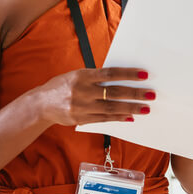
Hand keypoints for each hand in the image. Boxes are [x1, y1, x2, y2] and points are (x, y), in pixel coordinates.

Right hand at [30, 67, 155, 127]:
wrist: (40, 104)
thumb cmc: (63, 85)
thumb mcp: (77, 75)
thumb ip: (96, 77)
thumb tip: (122, 78)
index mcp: (82, 76)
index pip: (110, 74)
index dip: (128, 74)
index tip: (144, 75)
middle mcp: (82, 91)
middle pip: (114, 93)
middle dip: (134, 94)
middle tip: (151, 94)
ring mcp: (81, 107)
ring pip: (111, 108)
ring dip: (130, 108)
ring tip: (146, 108)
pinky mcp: (81, 119)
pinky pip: (104, 119)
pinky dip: (119, 118)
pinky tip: (130, 117)